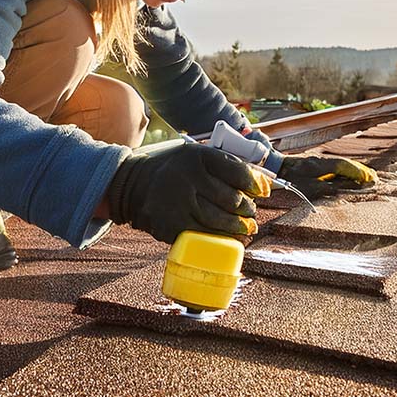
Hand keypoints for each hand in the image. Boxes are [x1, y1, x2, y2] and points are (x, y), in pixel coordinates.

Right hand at [106, 144, 271, 243]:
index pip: (237, 171)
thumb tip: (264, 183)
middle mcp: (188, 177)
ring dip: (239, 228)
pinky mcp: (170, 225)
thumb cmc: (173, 170)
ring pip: (220, 221)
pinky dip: (221, 239)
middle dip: (248, 209)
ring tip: (246, 228)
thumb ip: (225, 165)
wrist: (131, 184)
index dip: (255, 184)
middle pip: (232, 199)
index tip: (263, 192)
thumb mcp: (195, 156)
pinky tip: (230, 239)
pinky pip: (204, 236)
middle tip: (251, 213)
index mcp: (197, 156)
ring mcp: (178, 202)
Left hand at [278, 155, 377, 198]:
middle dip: (360, 171)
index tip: (371, 178)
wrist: (276, 168)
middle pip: (345, 164)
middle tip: (374, 178)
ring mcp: (320, 162)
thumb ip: (327, 188)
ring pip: (341, 165)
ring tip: (366, 176)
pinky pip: (336, 166)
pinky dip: (346, 170)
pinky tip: (350, 175)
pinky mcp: (316, 164)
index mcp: (322, 165)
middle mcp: (323, 161)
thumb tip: (344, 188)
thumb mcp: (309, 188)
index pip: (345, 166)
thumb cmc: (291, 180)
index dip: (358, 172)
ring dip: (354, 170)